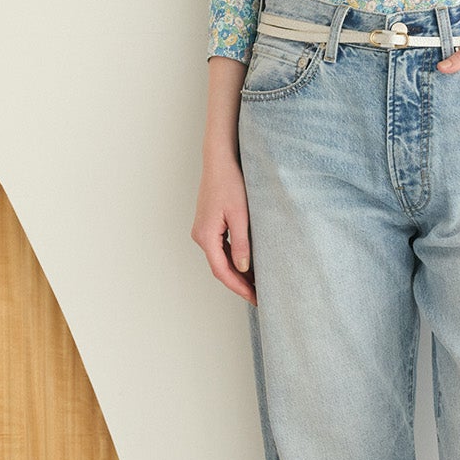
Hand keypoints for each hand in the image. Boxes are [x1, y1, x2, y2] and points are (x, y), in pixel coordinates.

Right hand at [192, 152, 256, 302]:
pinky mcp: (209, 225)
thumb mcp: (240, 216)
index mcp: (205, 236)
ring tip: (257, 284)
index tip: (254, 298)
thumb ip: (241, 244)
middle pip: (220, 268)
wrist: (220, 161)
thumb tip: (243, 268)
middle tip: (259, 296)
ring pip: (221, 259)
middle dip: (239, 283)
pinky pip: (221, 249)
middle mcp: (200, 236)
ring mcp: (203, 231)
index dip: (239, 287)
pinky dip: (234, 259)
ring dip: (238, 273)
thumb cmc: (230, 183)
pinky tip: (249, 265)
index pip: (222, 271)